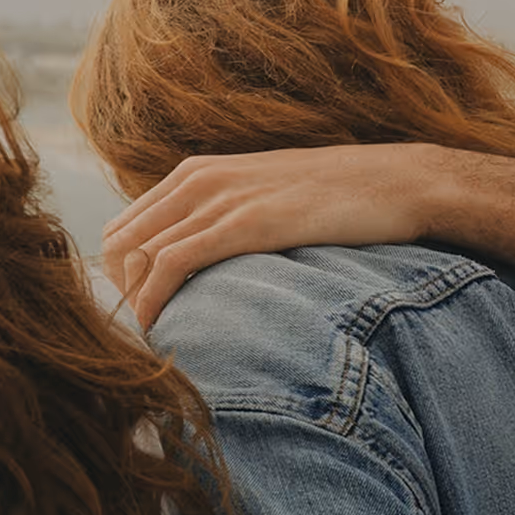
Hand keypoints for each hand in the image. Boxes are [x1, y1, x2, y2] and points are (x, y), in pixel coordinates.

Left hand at [101, 143, 439, 328]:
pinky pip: (171, 263)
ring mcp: (219, 198)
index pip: (123, 229)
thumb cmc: (337, 201)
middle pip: (118, 245)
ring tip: (157, 341)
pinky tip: (162, 329)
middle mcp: (197, 180)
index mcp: (196, 173)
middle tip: (148, 335)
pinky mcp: (244, 222)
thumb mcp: (265, 200)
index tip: (144, 315)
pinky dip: (155, 300)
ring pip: (137, 256)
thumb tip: (204, 262)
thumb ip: (227, 220)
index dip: (121, 279)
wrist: (396, 182)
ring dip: (136, 306)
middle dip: (120, 295)